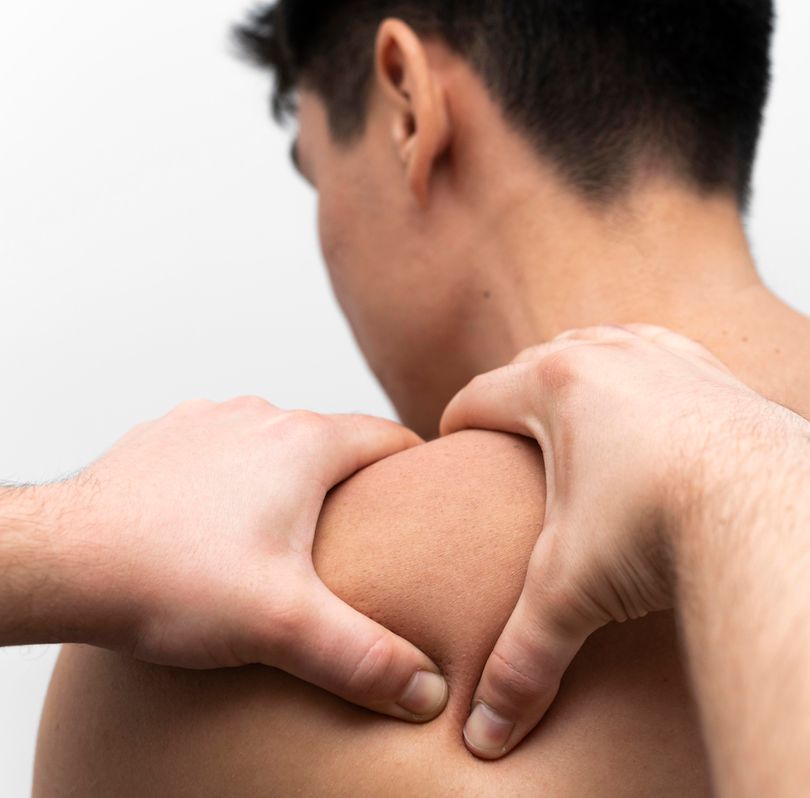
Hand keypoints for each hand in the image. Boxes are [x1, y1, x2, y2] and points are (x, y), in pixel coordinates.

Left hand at [57, 397, 448, 721]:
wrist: (56, 562)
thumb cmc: (167, 580)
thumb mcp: (284, 627)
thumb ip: (365, 658)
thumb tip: (426, 690)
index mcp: (304, 444)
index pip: (390, 437)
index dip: (420, 468)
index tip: (430, 499)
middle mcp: (259, 418)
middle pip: (334, 442)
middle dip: (355, 484)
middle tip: (367, 538)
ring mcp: (206, 423)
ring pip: (274, 446)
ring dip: (291, 482)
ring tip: (289, 541)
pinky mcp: (162, 440)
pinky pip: (221, 454)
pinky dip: (234, 483)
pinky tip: (221, 532)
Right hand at [440, 324, 809, 757]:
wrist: (775, 511)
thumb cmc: (663, 530)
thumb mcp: (573, 594)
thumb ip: (523, 659)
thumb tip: (486, 736)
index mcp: (557, 383)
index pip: (479, 398)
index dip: (455, 428)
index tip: (450, 452)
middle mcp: (614, 354)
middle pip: (539, 362)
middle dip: (517, 398)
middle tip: (506, 442)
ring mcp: (673, 359)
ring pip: (608, 347)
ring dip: (584, 374)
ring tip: (573, 416)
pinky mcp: (723, 377)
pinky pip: (670, 359)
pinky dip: (650, 376)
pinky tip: (654, 406)